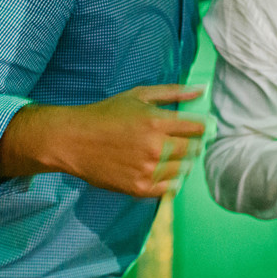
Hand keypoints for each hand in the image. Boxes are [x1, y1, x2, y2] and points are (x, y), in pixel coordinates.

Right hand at [0, 84, 206, 197]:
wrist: (73, 141)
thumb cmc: (107, 114)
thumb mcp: (139, 95)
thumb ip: (173, 93)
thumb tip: (202, 89)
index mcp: (156, 122)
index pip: (198, 128)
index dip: (203, 127)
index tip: (201, 127)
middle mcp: (155, 148)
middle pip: (194, 150)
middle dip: (194, 144)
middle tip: (183, 141)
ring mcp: (148, 170)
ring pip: (184, 169)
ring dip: (181, 162)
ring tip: (166, 154)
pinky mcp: (139, 188)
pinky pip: (170, 187)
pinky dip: (170, 179)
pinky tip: (158, 168)